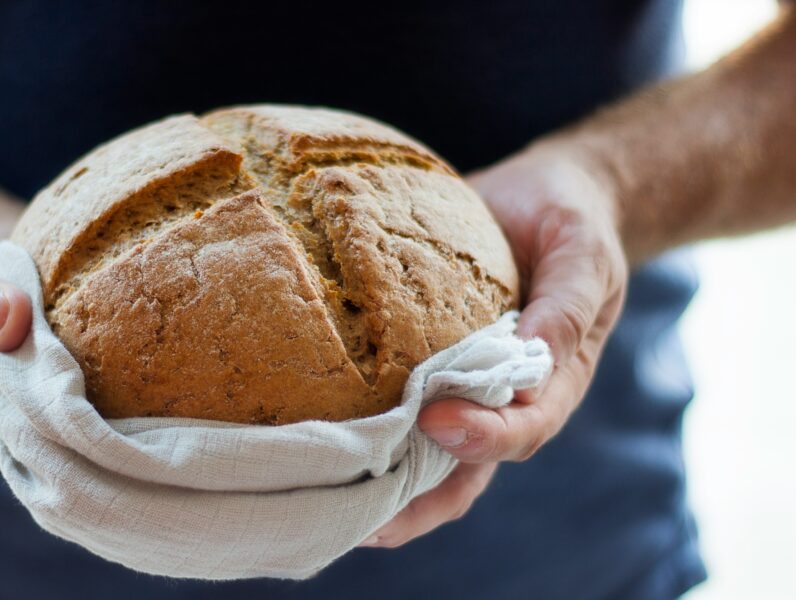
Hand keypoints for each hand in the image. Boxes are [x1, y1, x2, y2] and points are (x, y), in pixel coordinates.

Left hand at [361, 144, 627, 547]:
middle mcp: (504, 397)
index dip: (484, 436)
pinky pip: (394, 405)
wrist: (545, 197)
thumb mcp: (584, 254)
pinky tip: (317, 444)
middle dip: (417, 502)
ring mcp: (462, 386)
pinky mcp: (424, 361)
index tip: (435, 420)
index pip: (523, 428)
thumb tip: (535, 353)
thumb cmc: (571, 224)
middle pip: (466, 469)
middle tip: (362, 518)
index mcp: (555, 380)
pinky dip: (364, 430)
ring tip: (325, 502)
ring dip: (381, 486)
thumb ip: (567, 304)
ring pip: (423, 456)